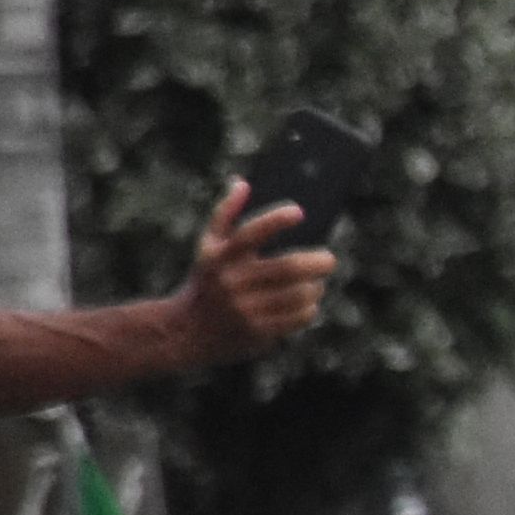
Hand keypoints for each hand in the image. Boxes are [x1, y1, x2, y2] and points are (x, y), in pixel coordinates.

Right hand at [182, 178, 335, 358]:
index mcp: (220, 256)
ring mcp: (243, 308)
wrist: (185, 331)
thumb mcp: (208, 248)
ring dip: (315, 287)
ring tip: (316, 283)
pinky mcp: (256, 331)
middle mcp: (231, 281)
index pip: (250, 232)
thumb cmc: (206, 280)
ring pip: (299, 293)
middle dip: (319, 261)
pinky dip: (309, 308)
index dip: (276, 220)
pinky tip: (308, 303)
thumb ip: (224, 214)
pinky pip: (298, 316)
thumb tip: (242, 182)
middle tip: (329, 259)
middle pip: (288, 267)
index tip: (299, 212)